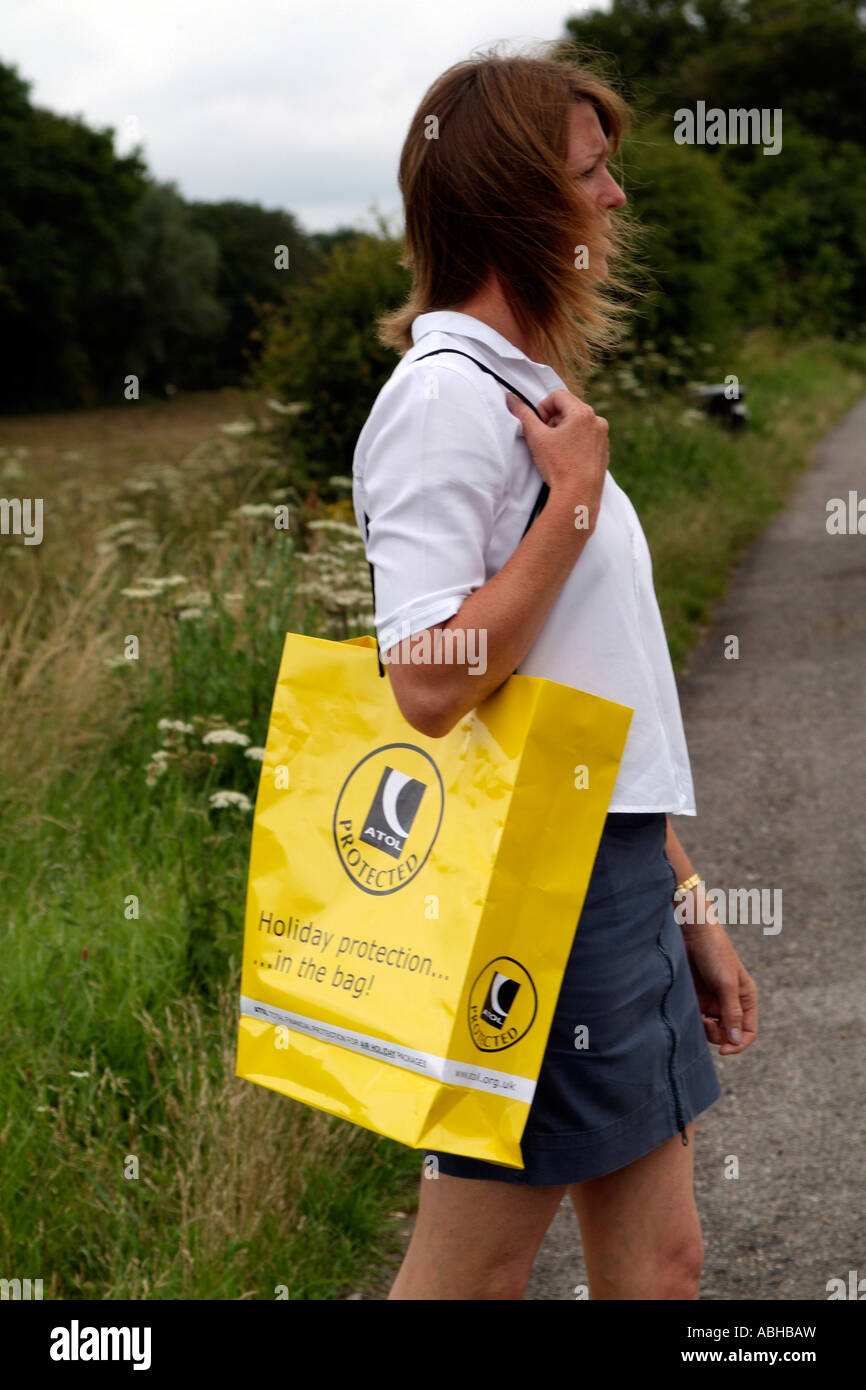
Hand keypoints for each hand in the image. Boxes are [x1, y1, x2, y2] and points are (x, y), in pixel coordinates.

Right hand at [505, 388, 608, 534]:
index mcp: (582, 413)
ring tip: (555, 450)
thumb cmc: (558, 466)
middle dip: (553, 420)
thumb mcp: (536, 437)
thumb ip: (523, 414)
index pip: (557, 395)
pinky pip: (587, 438)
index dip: (542, 407)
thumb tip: (510, 399)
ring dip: (564, 431)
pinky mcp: (604, 452)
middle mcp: (597, 421)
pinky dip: (575, 442)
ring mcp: (603, 437)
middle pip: (569, 408)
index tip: (538, 425)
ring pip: (579, 424)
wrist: (578, 496)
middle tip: (544, 439)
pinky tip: (567, 459)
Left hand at [681, 916, 757, 1055]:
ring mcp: (712, 1000)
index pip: (748, 1031)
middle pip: (728, 1033)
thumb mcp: (725, 983)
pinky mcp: (695, 997)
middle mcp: (730, 1001)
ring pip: (711, 1027)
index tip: (724, 1050)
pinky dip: (692, 1020)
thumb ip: (731, 1012)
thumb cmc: (713, 952)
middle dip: (718, 1035)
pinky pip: (696, 1017)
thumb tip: (736, 1040)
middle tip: (705, 1023)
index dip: (739, 1044)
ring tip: (695, 1016)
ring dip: (703, 1028)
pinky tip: (686, 1012)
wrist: (691, 932)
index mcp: (745, 998)